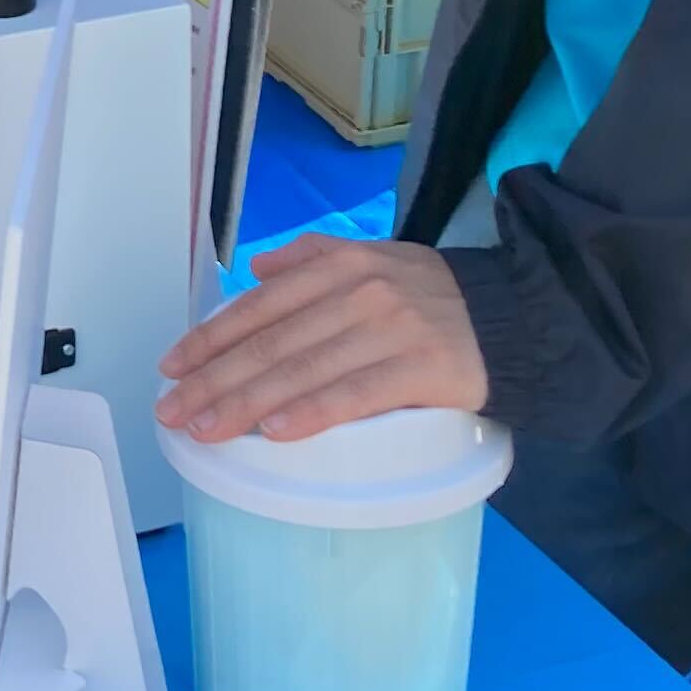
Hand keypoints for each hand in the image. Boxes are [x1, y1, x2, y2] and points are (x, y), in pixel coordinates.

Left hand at [159, 233, 487, 443]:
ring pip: (303, 370)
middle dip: (214, 380)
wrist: (519, 317)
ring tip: (207, 430)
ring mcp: (390, 328)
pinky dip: (312, 413)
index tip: (171, 368)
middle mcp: (359, 291)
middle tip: (172, 412)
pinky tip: (276, 433)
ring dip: (246, 404)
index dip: (211, 338)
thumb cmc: (435, 296)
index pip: (260, 305)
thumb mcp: (376, 258)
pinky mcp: (423, 368)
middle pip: (272, 342)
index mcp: (340, 264)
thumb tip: (256, 269)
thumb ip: (314, 258)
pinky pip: (356, 394)